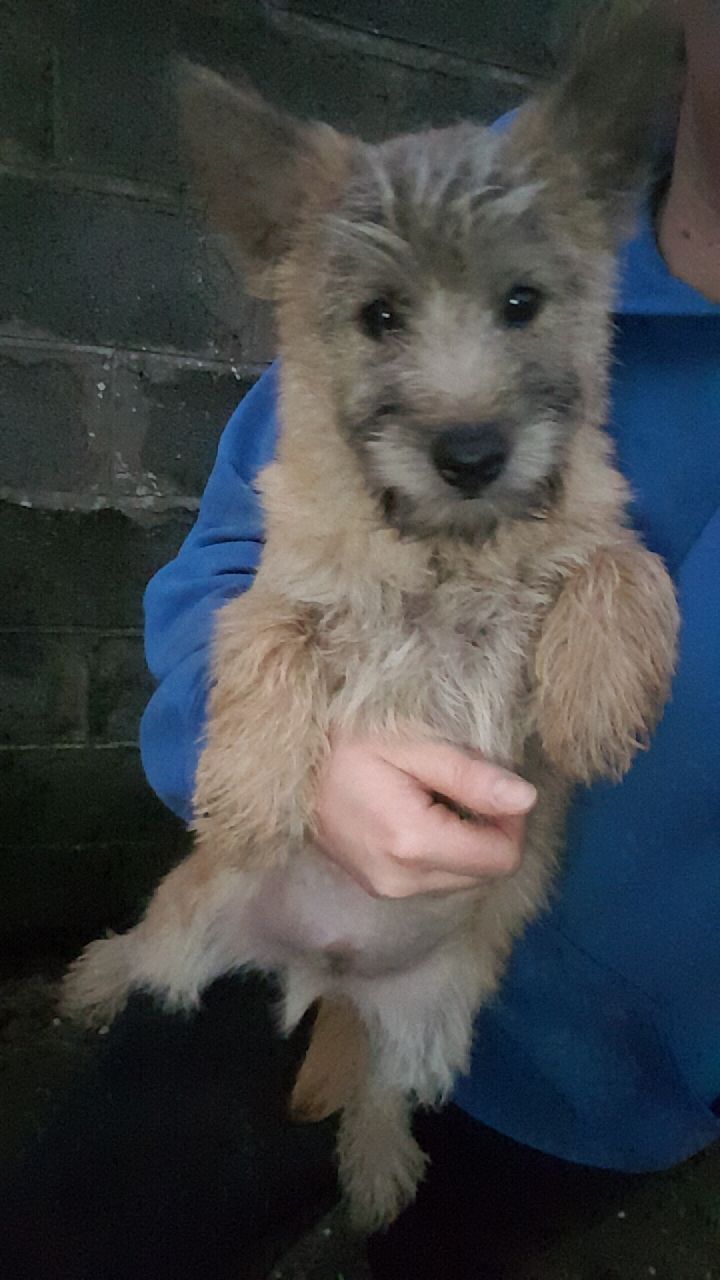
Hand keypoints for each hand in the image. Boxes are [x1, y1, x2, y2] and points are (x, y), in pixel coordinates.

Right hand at [313, 732, 536, 897]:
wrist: (284, 766)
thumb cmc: (345, 743)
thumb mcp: (410, 744)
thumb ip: (469, 775)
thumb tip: (527, 800)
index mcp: (413, 844)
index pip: (502, 857)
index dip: (511, 820)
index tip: (490, 782)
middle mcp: (403, 881)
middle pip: (485, 871)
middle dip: (487, 829)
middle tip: (457, 783)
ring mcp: (387, 889)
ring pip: (463, 876)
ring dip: (464, 839)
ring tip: (431, 796)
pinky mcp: (379, 887)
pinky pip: (435, 877)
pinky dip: (441, 849)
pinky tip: (415, 812)